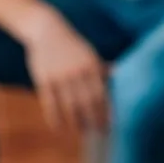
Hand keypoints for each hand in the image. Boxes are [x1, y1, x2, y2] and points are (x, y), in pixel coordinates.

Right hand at [21, 9, 108, 132]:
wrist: (47, 30)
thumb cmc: (72, 44)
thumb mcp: (89, 53)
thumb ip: (102, 67)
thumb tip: (119, 73)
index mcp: (91, 64)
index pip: (101, 93)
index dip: (106, 111)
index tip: (110, 124)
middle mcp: (77, 71)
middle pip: (87, 102)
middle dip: (94, 120)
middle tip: (99, 132)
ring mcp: (59, 76)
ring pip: (69, 106)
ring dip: (76, 122)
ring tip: (82, 132)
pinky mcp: (44, 79)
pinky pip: (50, 104)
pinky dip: (55, 118)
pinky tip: (59, 128)